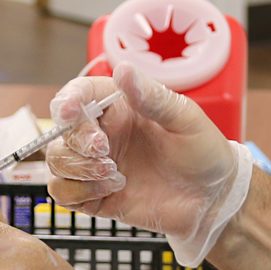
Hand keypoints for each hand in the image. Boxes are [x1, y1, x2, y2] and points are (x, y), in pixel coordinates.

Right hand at [46, 62, 252, 266]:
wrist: (213, 199)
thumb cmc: (204, 154)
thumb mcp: (186, 120)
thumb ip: (152, 97)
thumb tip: (124, 69)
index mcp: (121, 108)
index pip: (80, 95)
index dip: (68, 101)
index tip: (70, 112)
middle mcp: (104, 135)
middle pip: (62, 131)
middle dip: (78, 142)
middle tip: (106, 152)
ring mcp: (97, 166)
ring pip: (57, 162)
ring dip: (78, 169)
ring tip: (114, 175)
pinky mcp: (96, 196)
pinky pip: (63, 193)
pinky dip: (78, 192)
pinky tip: (110, 190)